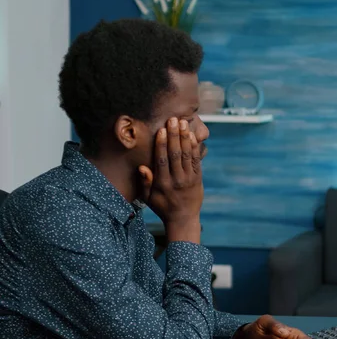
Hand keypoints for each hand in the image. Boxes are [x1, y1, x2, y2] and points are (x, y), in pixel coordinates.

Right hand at [139, 118, 202, 241]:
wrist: (183, 219)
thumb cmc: (162, 206)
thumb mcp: (148, 198)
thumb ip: (144, 183)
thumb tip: (142, 167)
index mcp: (163, 184)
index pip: (162, 161)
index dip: (162, 145)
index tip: (161, 131)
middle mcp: (177, 180)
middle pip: (175, 154)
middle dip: (174, 136)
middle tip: (173, 120)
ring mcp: (189, 179)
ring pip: (187, 155)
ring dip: (185, 138)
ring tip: (183, 123)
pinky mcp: (197, 178)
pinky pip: (196, 160)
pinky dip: (194, 147)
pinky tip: (191, 135)